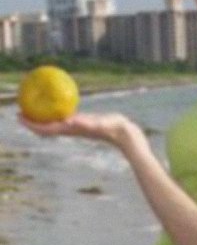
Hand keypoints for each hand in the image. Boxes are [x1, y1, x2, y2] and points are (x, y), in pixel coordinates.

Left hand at [18, 112, 140, 148]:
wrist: (130, 138)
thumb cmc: (117, 131)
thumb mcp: (102, 124)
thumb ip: (87, 123)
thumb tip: (70, 121)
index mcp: (73, 129)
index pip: (47, 128)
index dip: (32, 124)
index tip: (19, 117)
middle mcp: (74, 129)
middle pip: (47, 127)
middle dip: (33, 120)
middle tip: (20, 110)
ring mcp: (79, 128)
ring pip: (56, 123)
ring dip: (44, 118)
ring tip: (35, 109)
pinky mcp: (86, 124)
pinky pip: (67, 118)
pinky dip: (58, 114)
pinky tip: (59, 106)